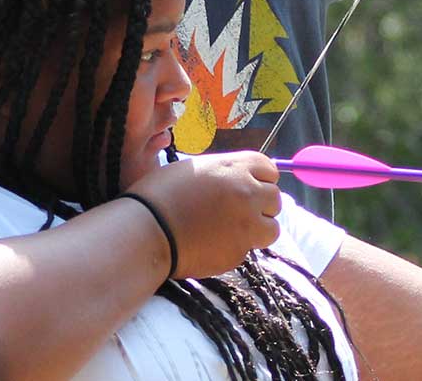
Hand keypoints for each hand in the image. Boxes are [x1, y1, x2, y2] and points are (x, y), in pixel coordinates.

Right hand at [123, 151, 283, 278]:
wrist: (146, 231)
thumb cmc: (160, 194)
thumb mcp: (194, 169)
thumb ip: (223, 173)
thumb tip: (238, 181)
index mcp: (236, 167)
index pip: (270, 170)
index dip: (260, 179)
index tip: (249, 187)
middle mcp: (248, 194)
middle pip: (275, 199)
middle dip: (261, 206)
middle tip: (239, 211)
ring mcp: (247, 226)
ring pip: (272, 229)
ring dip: (258, 230)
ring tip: (232, 231)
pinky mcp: (238, 253)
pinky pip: (247, 250)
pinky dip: (234, 248)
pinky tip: (211, 245)